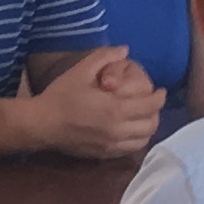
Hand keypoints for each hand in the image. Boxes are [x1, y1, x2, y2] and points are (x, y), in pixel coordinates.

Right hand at [24, 49, 163, 158]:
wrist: (42, 124)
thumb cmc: (62, 95)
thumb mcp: (81, 70)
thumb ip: (105, 56)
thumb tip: (125, 49)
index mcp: (116, 109)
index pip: (150, 105)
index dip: (160, 97)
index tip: (160, 90)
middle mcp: (118, 130)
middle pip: (151, 125)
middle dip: (156, 112)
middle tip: (152, 103)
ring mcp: (112, 145)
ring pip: (143, 140)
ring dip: (147, 127)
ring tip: (143, 117)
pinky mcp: (104, 154)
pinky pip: (130, 150)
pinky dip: (136, 140)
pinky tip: (130, 130)